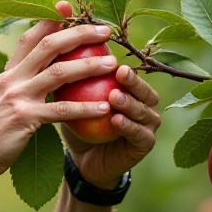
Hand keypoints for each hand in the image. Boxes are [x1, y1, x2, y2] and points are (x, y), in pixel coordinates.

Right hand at [0, 1, 117, 178]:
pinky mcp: (26, 119)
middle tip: (104, 31)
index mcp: (7, 73)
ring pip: (59, 73)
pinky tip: (104, 108)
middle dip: (79, 34)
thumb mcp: (0, 101)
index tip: (67, 8)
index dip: (49, 20)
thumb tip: (39, 75)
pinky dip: (85, 108)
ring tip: (112, 65)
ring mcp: (18, 97)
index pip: (29, 38)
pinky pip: (61, 110)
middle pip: (49, 46)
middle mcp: (12, 79)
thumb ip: (18, 86)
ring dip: (89, 66)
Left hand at [63, 64, 160, 189]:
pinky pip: (139, 134)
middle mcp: (146, 106)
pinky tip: (116, 121)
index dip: (121, 65)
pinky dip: (128, 126)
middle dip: (133, 81)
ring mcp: (149, 126)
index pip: (132, 76)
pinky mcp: (146, 144)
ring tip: (114, 97)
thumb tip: (63, 50)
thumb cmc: (80, 126)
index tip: (111, 59)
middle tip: (119, 72)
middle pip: (145, 90)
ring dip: (129, 103)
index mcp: (133, 92)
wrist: (84, 160)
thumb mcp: (75, 102)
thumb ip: (76, 81)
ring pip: (143, 111)